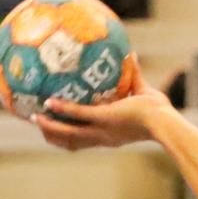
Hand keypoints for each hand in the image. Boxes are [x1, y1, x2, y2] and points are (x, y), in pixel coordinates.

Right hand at [33, 64, 171, 151]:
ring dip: (49, 128)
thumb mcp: (144, 92)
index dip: (67, 138)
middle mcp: (101, 137)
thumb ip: (135, 76)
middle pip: (70, 143)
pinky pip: (77, 114)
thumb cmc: (160, 112)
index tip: (56, 130)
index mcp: (108, 135)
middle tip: (38, 125)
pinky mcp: (102, 118)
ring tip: (34, 118)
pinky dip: (61, 110)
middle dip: (52, 136)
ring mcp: (100, 129)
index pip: (83, 140)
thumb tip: (132, 55)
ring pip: (67, 134)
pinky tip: (47, 102)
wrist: (163, 121)